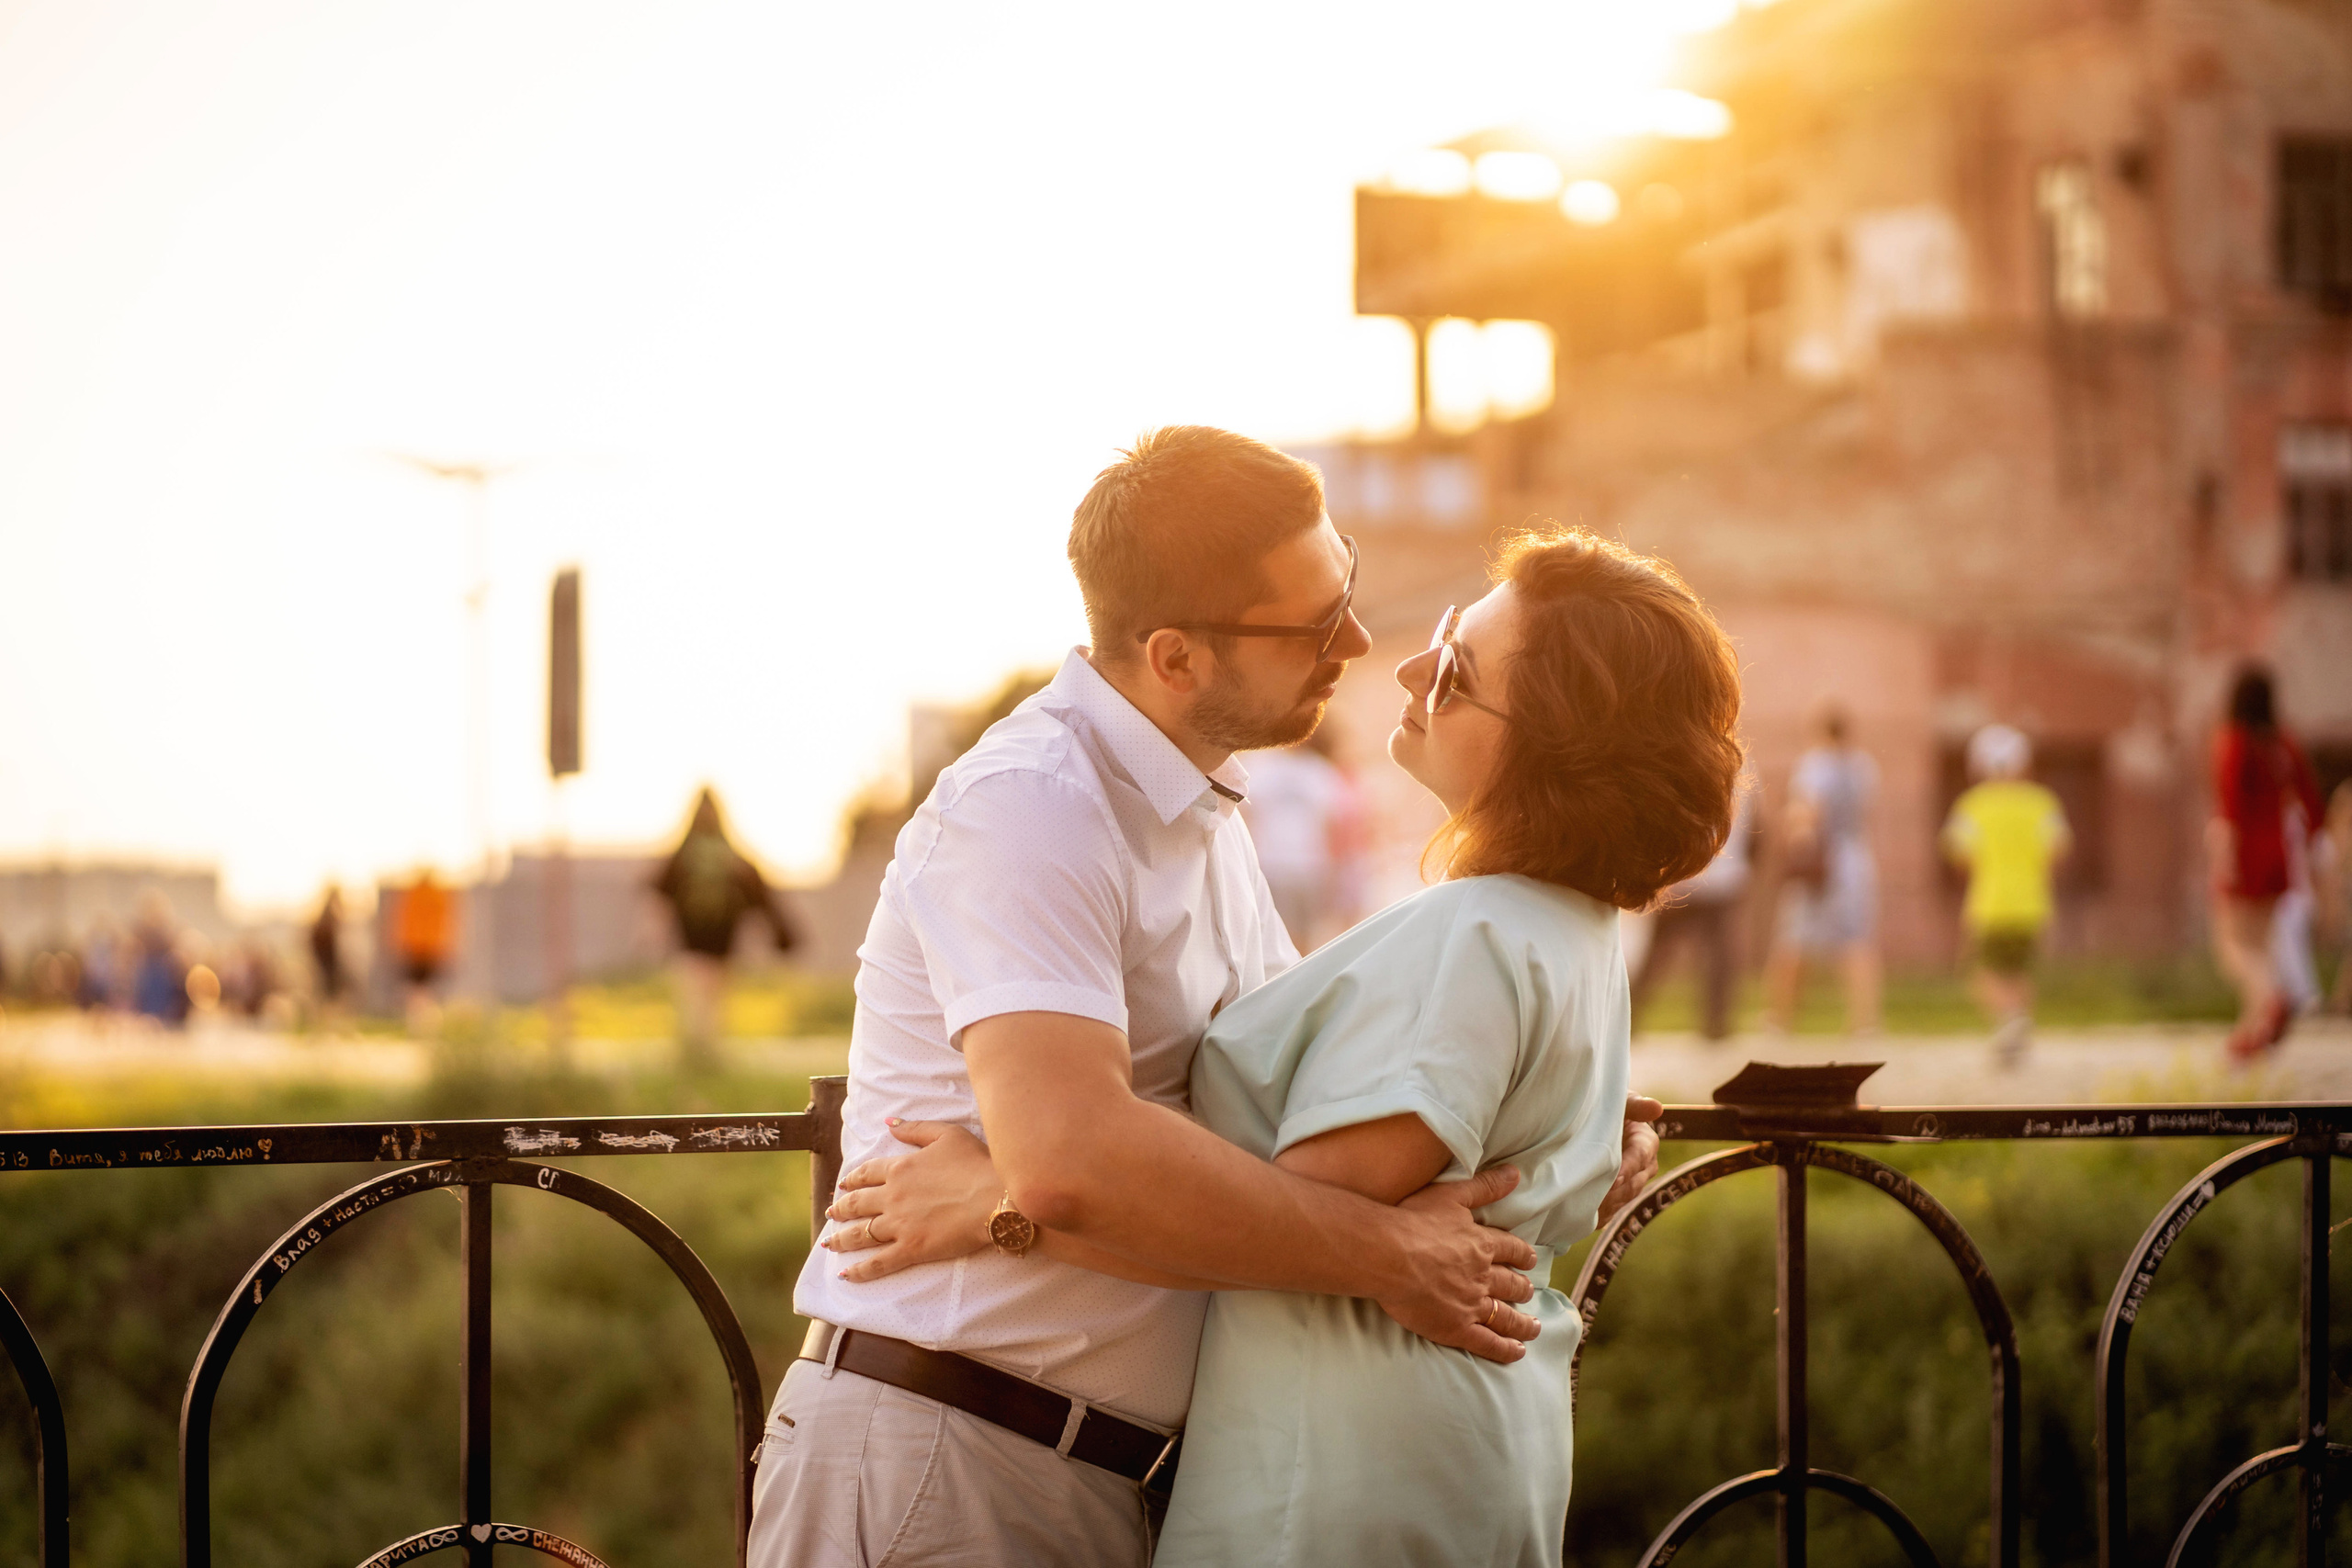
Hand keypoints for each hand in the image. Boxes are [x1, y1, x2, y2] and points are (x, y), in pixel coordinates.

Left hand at [823, 1120, 1000, 1282]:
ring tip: (830, 1243)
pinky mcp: (911, 1248)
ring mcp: (899, 1224)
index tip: (843, 1185)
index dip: (852, 1180)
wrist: (994, 1197)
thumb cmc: (976, 1163)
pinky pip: (879, 1262)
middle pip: (857, 1204)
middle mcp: (893, 1196)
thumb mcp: (947, 1134)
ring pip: (861, 1233)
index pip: (867, 1174)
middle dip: (840, 1209)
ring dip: (841, 1239)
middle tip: (831, 1213)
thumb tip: (889, 1123)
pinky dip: (860, 1270)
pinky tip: (846, 1274)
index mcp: (900, 1168)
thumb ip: (916, 1129)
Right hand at [1376, 1165, 1543, 1363]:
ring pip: (1506, 1315)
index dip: (1522, 1255)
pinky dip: (1506, 1349)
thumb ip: (1485, 1186)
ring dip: (1523, 1322)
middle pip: (1511, 1284)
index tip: (1530, 1260)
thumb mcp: (1451, 1194)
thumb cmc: (1413, 1221)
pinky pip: (1488, 1342)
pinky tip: (1517, 1352)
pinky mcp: (1456, 1328)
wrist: (1387, 1255)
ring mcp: (1472, 1304)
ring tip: (1533, 1328)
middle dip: (1522, 1289)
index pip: (1511, 1250)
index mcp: (1482, 1244)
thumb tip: (1516, 1174)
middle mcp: (1483, 1276)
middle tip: (1529, 1292)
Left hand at [1597, 1095, 1663, 1228]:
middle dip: (1613, 1191)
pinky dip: (1599, 1214)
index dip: (1628, 1168)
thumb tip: (1656, 1108)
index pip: (1640, 1158)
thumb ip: (1635, 1104)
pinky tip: (1583, 1215)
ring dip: (1605, 1204)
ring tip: (1584, 1207)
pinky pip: (1611, 1211)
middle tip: (1591, 1197)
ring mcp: (1632, 1183)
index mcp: (1646, 1143)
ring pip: (1622, 1200)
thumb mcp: (1620, 1100)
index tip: (1614, 1178)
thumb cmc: (1608, 1106)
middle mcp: (1644, 1167)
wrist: (1595, 1121)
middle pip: (1632, 1184)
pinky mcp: (1618, 1196)